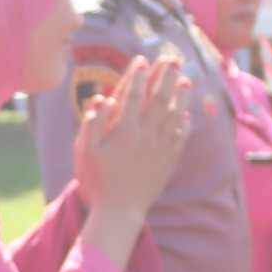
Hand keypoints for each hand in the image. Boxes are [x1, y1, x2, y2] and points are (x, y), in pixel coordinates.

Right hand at [74, 54, 190, 215]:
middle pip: (158, 99)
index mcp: (123, 130)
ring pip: (174, 115)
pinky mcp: (169, 161)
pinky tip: (187, 113)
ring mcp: (160, 148)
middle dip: (165, 77)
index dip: (137, 76)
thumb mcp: (85, 151)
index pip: (132, 95)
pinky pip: (180, 137)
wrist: (120, 212)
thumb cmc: (96, 181)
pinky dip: (184, 122)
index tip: (142, 59)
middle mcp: (145, 135)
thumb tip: (102, 97)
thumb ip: (93, 123)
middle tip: (172, 59)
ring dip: (181, 96)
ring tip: (186, 79)